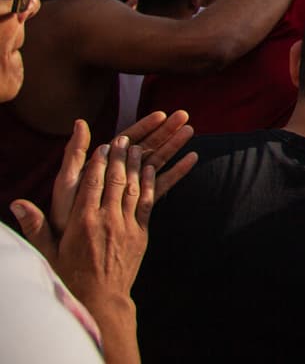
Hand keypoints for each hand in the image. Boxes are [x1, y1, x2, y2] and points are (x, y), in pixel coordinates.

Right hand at [11, 117, 189, 287]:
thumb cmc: (70, 278)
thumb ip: (35, 226)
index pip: (91, 184)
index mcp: (82, 222)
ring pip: (133, 188)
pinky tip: (152, 171)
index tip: (102, 146)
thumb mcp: (47, 253)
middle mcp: (106, 220)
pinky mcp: (141, 234)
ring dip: (137, 166)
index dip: (98, 163)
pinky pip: (147, 203)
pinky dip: (150, 185)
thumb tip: (16, 204)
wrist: (101, 301)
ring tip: (139, 148)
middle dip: (120, 157)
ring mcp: (126, 226)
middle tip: (124, 140)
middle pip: (115, 180)